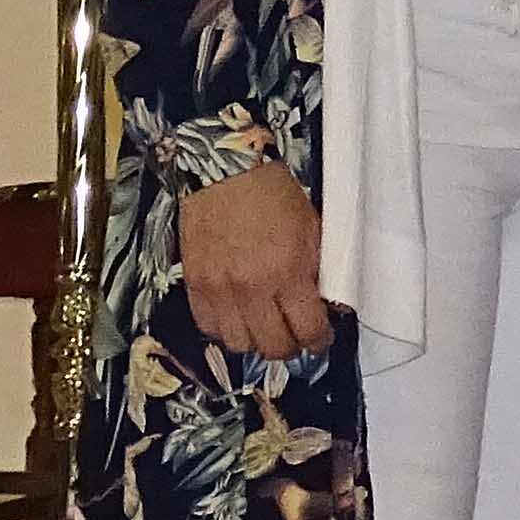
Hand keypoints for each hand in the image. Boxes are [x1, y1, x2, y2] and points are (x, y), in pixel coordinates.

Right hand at [179, 162, 330, 361]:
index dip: (318, 341)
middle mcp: (252, 287)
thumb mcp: (312, 229)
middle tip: (295, 336)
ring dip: (255, 341)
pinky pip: (209, 328)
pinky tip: (237, 315)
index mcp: (288, 270)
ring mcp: (219, 289)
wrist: (225, 171)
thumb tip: (324, 303)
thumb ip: (318, 271)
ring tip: (265, 326)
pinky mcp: (195, 285)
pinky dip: (225, 328)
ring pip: (238, 345)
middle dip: (289, 346)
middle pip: (272, 347)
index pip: (307, 329)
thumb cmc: (272, 193)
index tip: (320, 339)